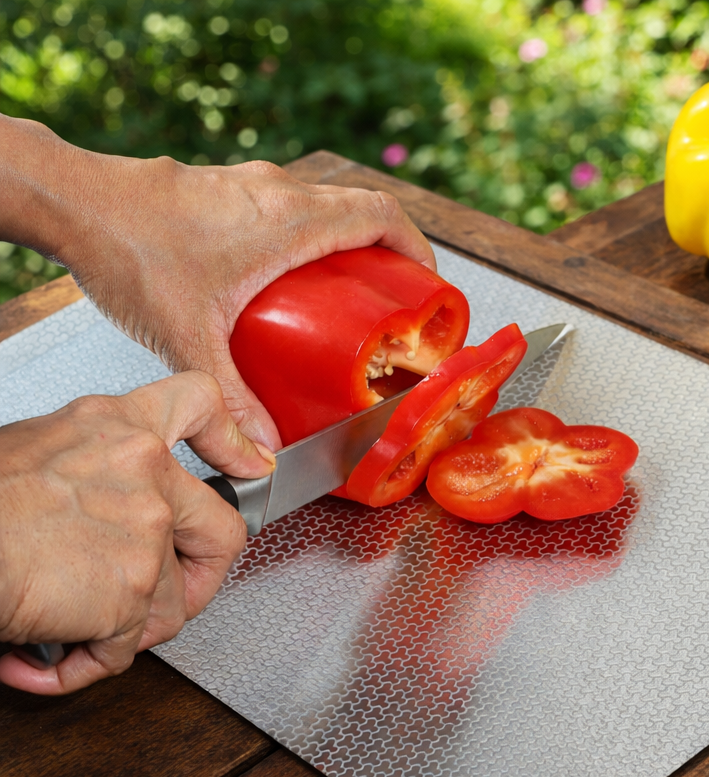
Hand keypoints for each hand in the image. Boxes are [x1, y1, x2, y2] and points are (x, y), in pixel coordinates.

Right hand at [0, 371, 274, 695]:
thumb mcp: (36, 451)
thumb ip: (95, 471)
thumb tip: (107, 512)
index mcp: (117, 427)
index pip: (198, 404)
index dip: (232, 440)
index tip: (251, 463)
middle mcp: (144, 470)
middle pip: (223, 529)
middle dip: (199, 578)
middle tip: (164, 597)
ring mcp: (145, 530)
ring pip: (168, 604)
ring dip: (121, 629)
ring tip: (66, 624)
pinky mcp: (132, 589)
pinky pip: (125, 647)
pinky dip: (83, 662)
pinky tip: (43, 652)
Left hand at [1, 116, 434, 449]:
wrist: (73, 203)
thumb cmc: (131, 250)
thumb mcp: (191, 338)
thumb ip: (232, 401)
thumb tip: (259, 453)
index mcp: (290, 221)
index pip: (381, 215)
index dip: (416, 248)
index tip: (428, 281)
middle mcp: (278, 193)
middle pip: (361, 210)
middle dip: (388, 254)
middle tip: (393, 299)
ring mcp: (251, 185)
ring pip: (325, 205)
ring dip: (347, 244)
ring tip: (347, 295)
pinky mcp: (226, 189)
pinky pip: (291, 207)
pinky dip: (310, 238)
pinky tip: (286, 282)